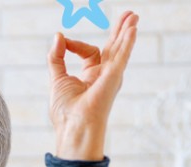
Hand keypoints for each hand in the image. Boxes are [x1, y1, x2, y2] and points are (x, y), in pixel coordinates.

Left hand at [47, 11, 138, 159]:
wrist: (73, 127)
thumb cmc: (65, 111)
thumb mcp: (57, 78)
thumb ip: (56, 57)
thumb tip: (58, 36)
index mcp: (91, 76)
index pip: (89, 52)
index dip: (75, 44)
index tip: (63, 42)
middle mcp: (104, 75)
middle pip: (114, 47)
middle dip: (120, 30)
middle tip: (129, 15)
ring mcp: (111, 76)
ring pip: (120, 49)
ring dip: (127, 32)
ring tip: (133, 16)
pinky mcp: (113, 77)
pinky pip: (122, 56)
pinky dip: (127, 43)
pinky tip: (132, 30)